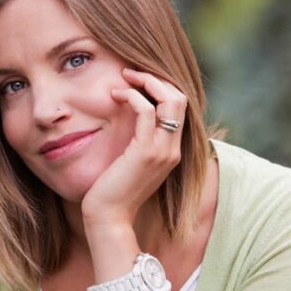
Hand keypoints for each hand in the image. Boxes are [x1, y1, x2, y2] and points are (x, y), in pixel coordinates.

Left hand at [80, 68, 187, 227]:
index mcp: (172, 150)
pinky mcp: (145, 152)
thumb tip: (129, 117)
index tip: (138, 80)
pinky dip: (133, 97)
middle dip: (156, 78)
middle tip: (130, 72)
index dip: (162, 87)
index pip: (180, 107)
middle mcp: (173, 149)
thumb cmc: (113, 191)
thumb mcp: (131, 163)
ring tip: (123, 78)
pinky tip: (116, 96)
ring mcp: (163, 151)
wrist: (109, 218)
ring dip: (146, 82)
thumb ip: (138, 142)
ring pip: (170, 100)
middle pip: (181, 98)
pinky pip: (147, 111)